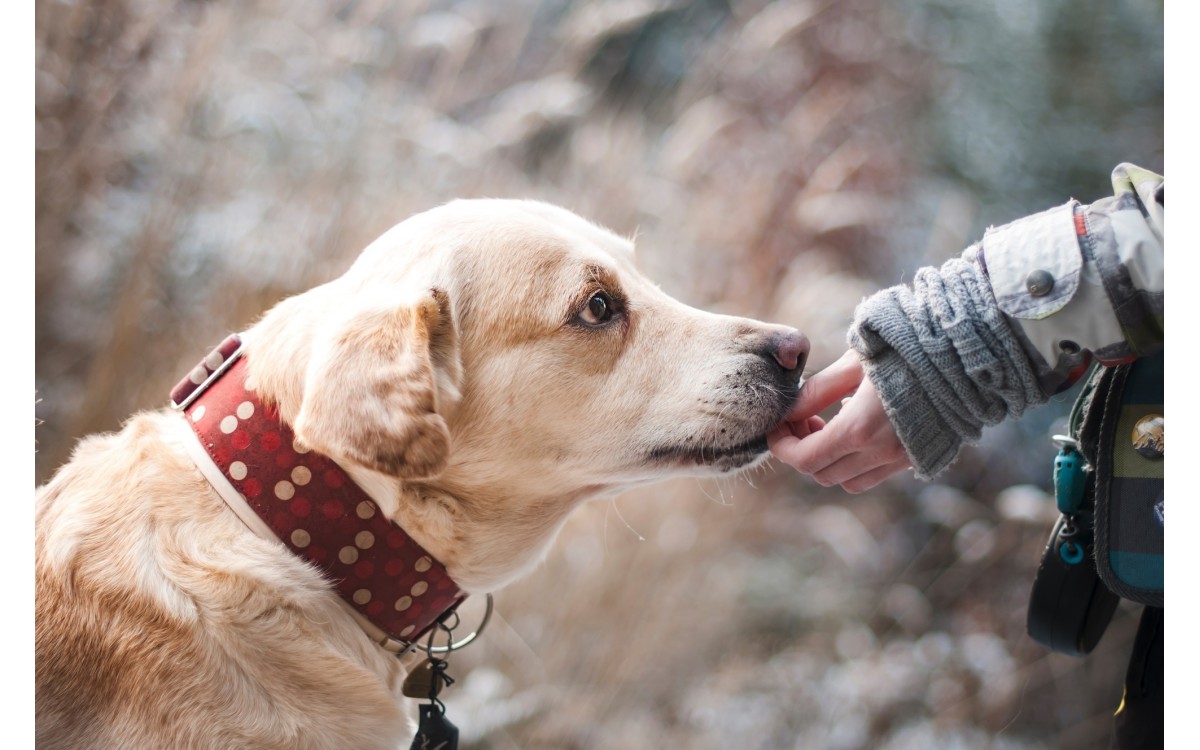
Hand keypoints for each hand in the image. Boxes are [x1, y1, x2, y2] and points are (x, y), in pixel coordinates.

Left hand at [768, 349, 910, 492]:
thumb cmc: (906, 348)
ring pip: (847, 481)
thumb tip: (789, 411)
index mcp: (860, 429)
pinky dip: (854, 462)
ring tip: (826, 424)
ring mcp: (901, 459)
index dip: (782, 446)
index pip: (805, 458)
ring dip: (828, 460)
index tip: (776, 426)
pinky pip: (874, 474)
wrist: (965, 354)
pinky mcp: (917, 457)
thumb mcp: (854, 363)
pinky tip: (856, 427)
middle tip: (802, 419)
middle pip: (822, 474)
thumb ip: (817, 391)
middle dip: (802, 451)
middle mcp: (881, 453)